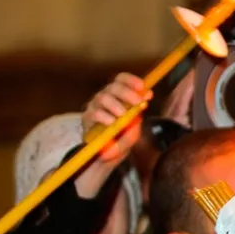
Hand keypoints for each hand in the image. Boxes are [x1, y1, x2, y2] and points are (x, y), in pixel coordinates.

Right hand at [76, 73, 148, 197]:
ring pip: (103, 98)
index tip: (142, 86)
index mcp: (117, 95)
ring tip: (123, 115)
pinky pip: (94, 113)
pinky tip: (111, 123)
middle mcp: (105, 98)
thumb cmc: (124, 135)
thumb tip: (147, 96)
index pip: (120, 79)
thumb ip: (140, 109)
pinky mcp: (87, 120)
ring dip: (115, 104)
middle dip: (127, 93)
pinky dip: (105, 117)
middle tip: (137, 103)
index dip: (130, 80)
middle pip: (113, 86)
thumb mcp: (136, 122)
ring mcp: (95, 107)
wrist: (111, 153)